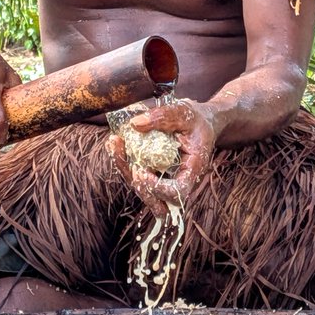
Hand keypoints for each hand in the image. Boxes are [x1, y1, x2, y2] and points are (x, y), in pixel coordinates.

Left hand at [109, 99, 215, 215]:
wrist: (200, 124)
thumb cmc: (196, 120)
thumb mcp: (184, 112)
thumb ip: (163, 116)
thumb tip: (134, 124)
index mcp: (191, 170)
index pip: (176, 193)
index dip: (157, 188)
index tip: (142, 170)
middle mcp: (178, 180)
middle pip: (156, 201)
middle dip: (136, 184)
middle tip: (123, 158)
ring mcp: (164, 180)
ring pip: (142, 190)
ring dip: (125, 170)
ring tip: (115, 144)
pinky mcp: (153, 173)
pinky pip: (136, 176)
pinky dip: (124, 162)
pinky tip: (115, 143)